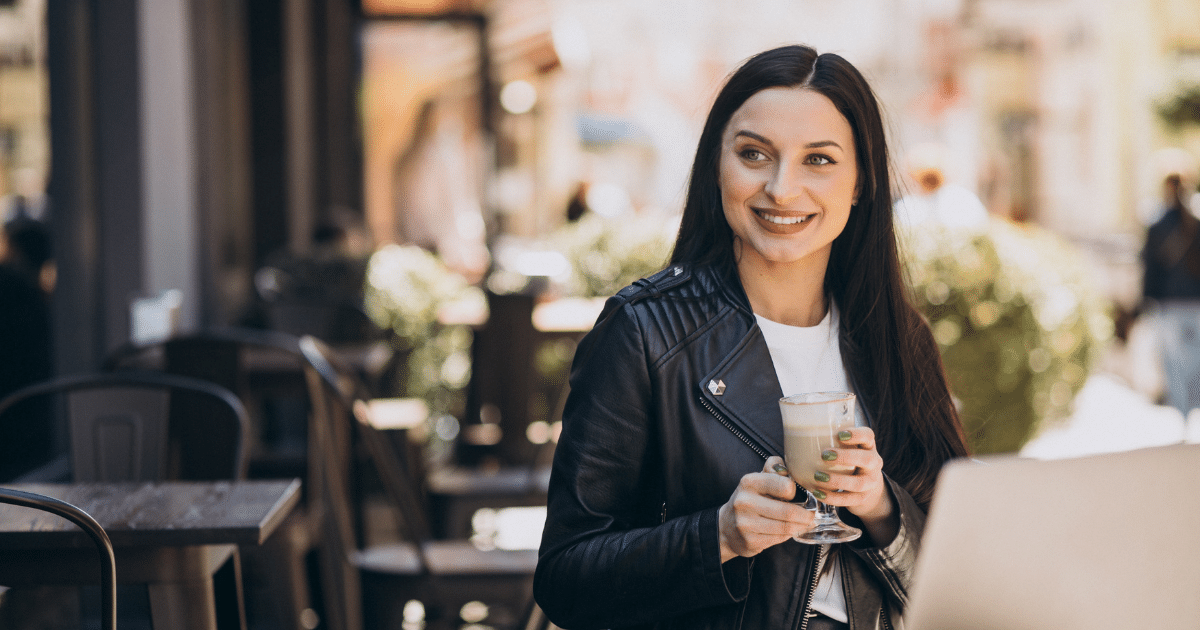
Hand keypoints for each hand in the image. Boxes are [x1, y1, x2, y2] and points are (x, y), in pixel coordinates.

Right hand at [718, 456, 813, 562]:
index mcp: (749, 482)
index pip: (785, 486)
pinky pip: (779, 539)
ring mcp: (746, 524)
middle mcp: (745, 502)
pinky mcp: (750, 541)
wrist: (727, 526)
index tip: (802, 495)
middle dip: (806, 515)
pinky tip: (790, 531)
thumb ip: (774, 468)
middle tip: (812, 515)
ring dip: (800, 526)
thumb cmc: (749, 499)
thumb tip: (791, 466)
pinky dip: (789, 535)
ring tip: (804, 523)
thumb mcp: (758, 479)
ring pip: (786, 528)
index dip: (797, 492)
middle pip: (788, 511)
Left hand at [809, 427, 897, 543]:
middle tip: (825, 455)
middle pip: (867, 459)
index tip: (840, 434)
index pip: (868, 436)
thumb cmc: (850, 464)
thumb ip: (830, 442)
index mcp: (868, 447)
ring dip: (837, 480)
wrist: (868, 491)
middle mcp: (873, 464)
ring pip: (858, 483)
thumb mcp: (848, 450)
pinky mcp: (862, 499)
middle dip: (846, 456)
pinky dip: (832, 497)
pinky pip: (848, 500)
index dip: (857, 434)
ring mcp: (870, 483)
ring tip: (818, 476)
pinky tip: (818, 493)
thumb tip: (795, 435)